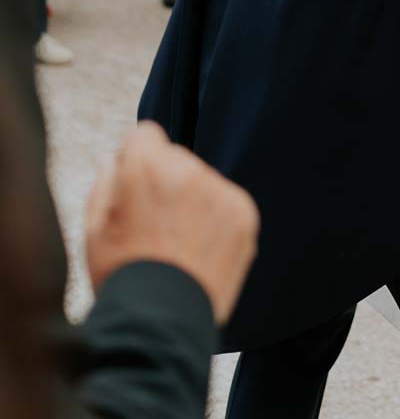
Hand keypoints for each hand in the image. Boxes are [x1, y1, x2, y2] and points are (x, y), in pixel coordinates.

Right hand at [85, 122, 257, 323]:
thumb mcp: (93, 228)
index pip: (145, 135)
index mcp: (144, 166)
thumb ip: (107, 182)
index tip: (136, 189)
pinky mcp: (243, 213)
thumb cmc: (120, 277)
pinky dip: (217, 225)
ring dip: (193, 204)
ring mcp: (219, 190)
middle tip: (155, 230)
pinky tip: (200, 256)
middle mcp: (186, 168)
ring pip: (203, 183)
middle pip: (176, 159)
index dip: (136, 162)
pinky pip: (227, 205)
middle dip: (165, 184)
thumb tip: (118, 158)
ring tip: (178, 250)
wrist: (160, 326)